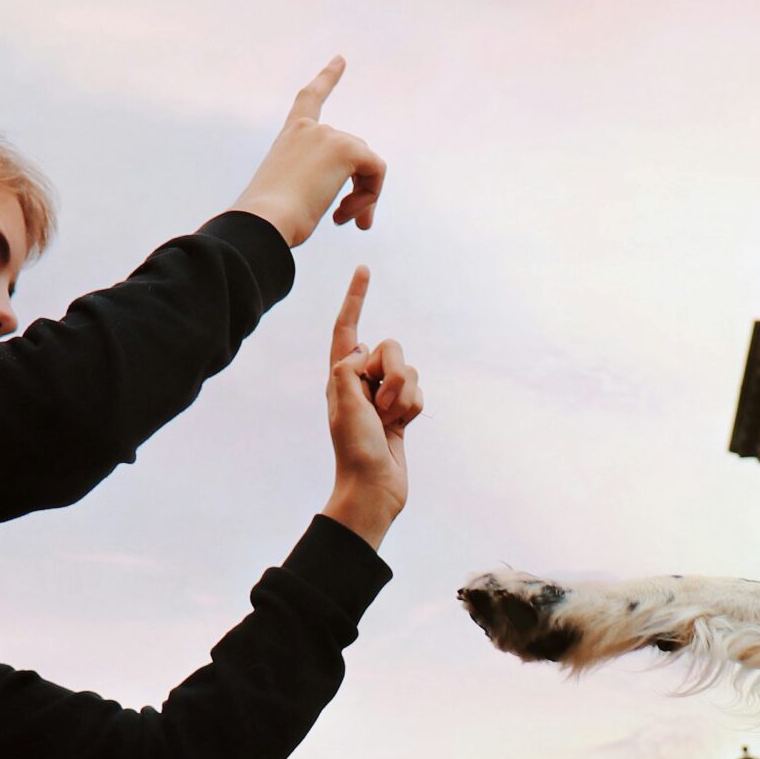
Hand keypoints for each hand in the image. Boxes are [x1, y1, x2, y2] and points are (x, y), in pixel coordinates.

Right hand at [229, 57, 387, 245]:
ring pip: (367, 165)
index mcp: (290, 136)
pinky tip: (347, 216)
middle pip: (355, 153)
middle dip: (359, 188)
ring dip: (364, 197)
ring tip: (343, 220)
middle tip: (345, 221)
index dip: (326, 79)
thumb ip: (314, 187)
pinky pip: (377, 170)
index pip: (309, 99)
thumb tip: (346, 206)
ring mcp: (327, 135)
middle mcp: (309, 129)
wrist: (264, 221)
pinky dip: (371, 196)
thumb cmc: (271, 220)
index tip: (340, 60)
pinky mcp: (345, 148)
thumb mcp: (289, 197)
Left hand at [319, 266, 419, 548]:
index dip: (355, 298)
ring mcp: (382, 395)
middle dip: (394, 373)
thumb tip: (362, 351)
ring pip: (409, 371)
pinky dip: (414, 408)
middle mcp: (360, 380)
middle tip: (380, 405)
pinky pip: (419, 393)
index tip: (363, 269)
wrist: (373, 489)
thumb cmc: (354, 449)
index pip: (347, 329)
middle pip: (391, 347)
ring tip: (389, 421)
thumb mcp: (343, 403)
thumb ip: (348, 368)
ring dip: (404, 396)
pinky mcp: (401, 410)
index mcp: (339, 375)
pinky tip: (401, 428)